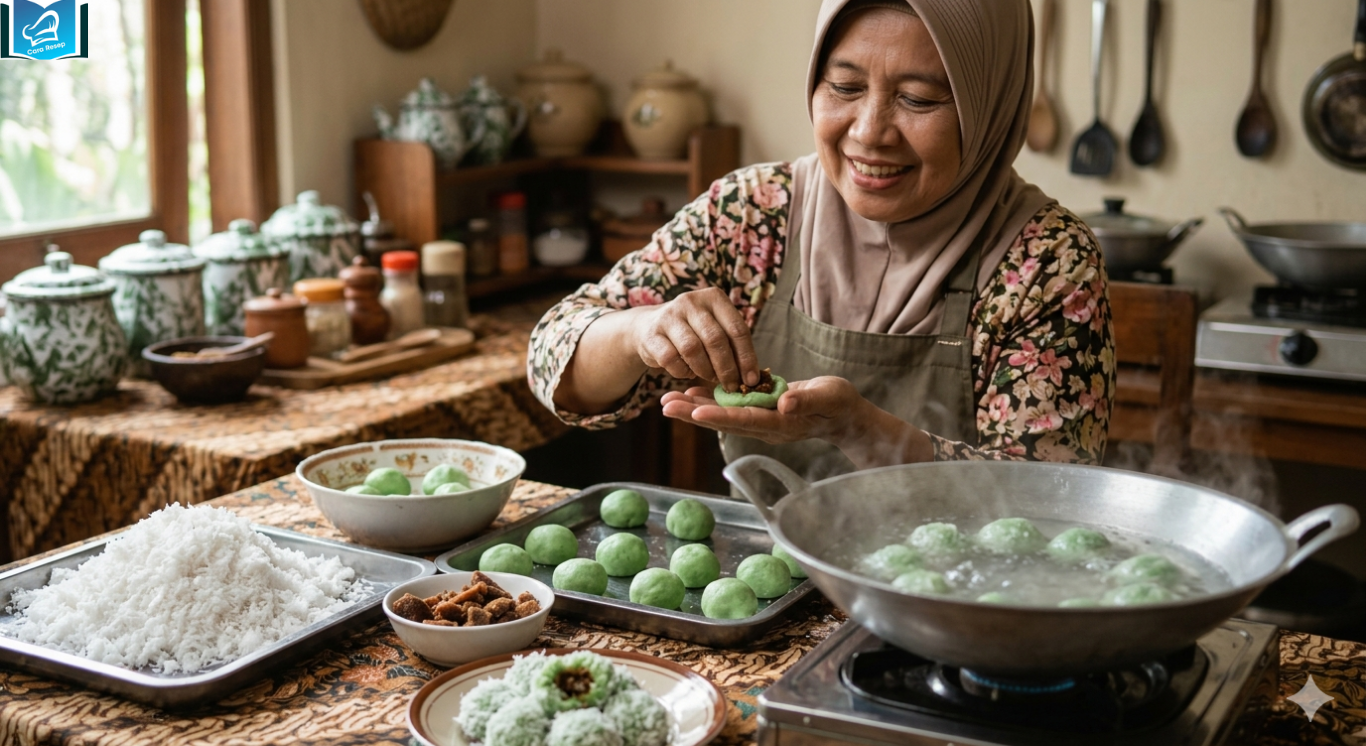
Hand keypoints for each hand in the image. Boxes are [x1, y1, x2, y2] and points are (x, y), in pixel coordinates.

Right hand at [633, 287, 759, 391]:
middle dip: (727, 368)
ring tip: (710, 377)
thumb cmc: (693, 331)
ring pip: (693, 349)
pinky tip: (687, 372)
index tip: (751, 380)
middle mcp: (691, 302)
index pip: (737, 328)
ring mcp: (669, 316)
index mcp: (714, 297)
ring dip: (705, 370)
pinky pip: (671, 360)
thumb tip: (752, 378)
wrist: (648, 326)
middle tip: (732, 387)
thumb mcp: (714, 329)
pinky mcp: (652, 334)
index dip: (747, 357)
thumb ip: (732, 345)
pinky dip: (683, 372)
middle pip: (715, 339)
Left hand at [661, 376, 935, 466]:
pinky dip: (709, 401)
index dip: (718, 416)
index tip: (693, 413)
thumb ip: (807, 398)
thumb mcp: (828, 397)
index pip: (744, 420)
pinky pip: (729, 409)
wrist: (843, 416)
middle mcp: (765, 426)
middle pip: (723, 421)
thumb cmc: (839, 405)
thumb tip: (784, 400)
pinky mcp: (759, 413)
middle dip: (693, 414)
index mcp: (780, 423)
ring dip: (694, 409)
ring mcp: (760, 422)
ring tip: (666, 401)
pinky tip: (691, 393)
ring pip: (721, 416)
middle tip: (664, 406)